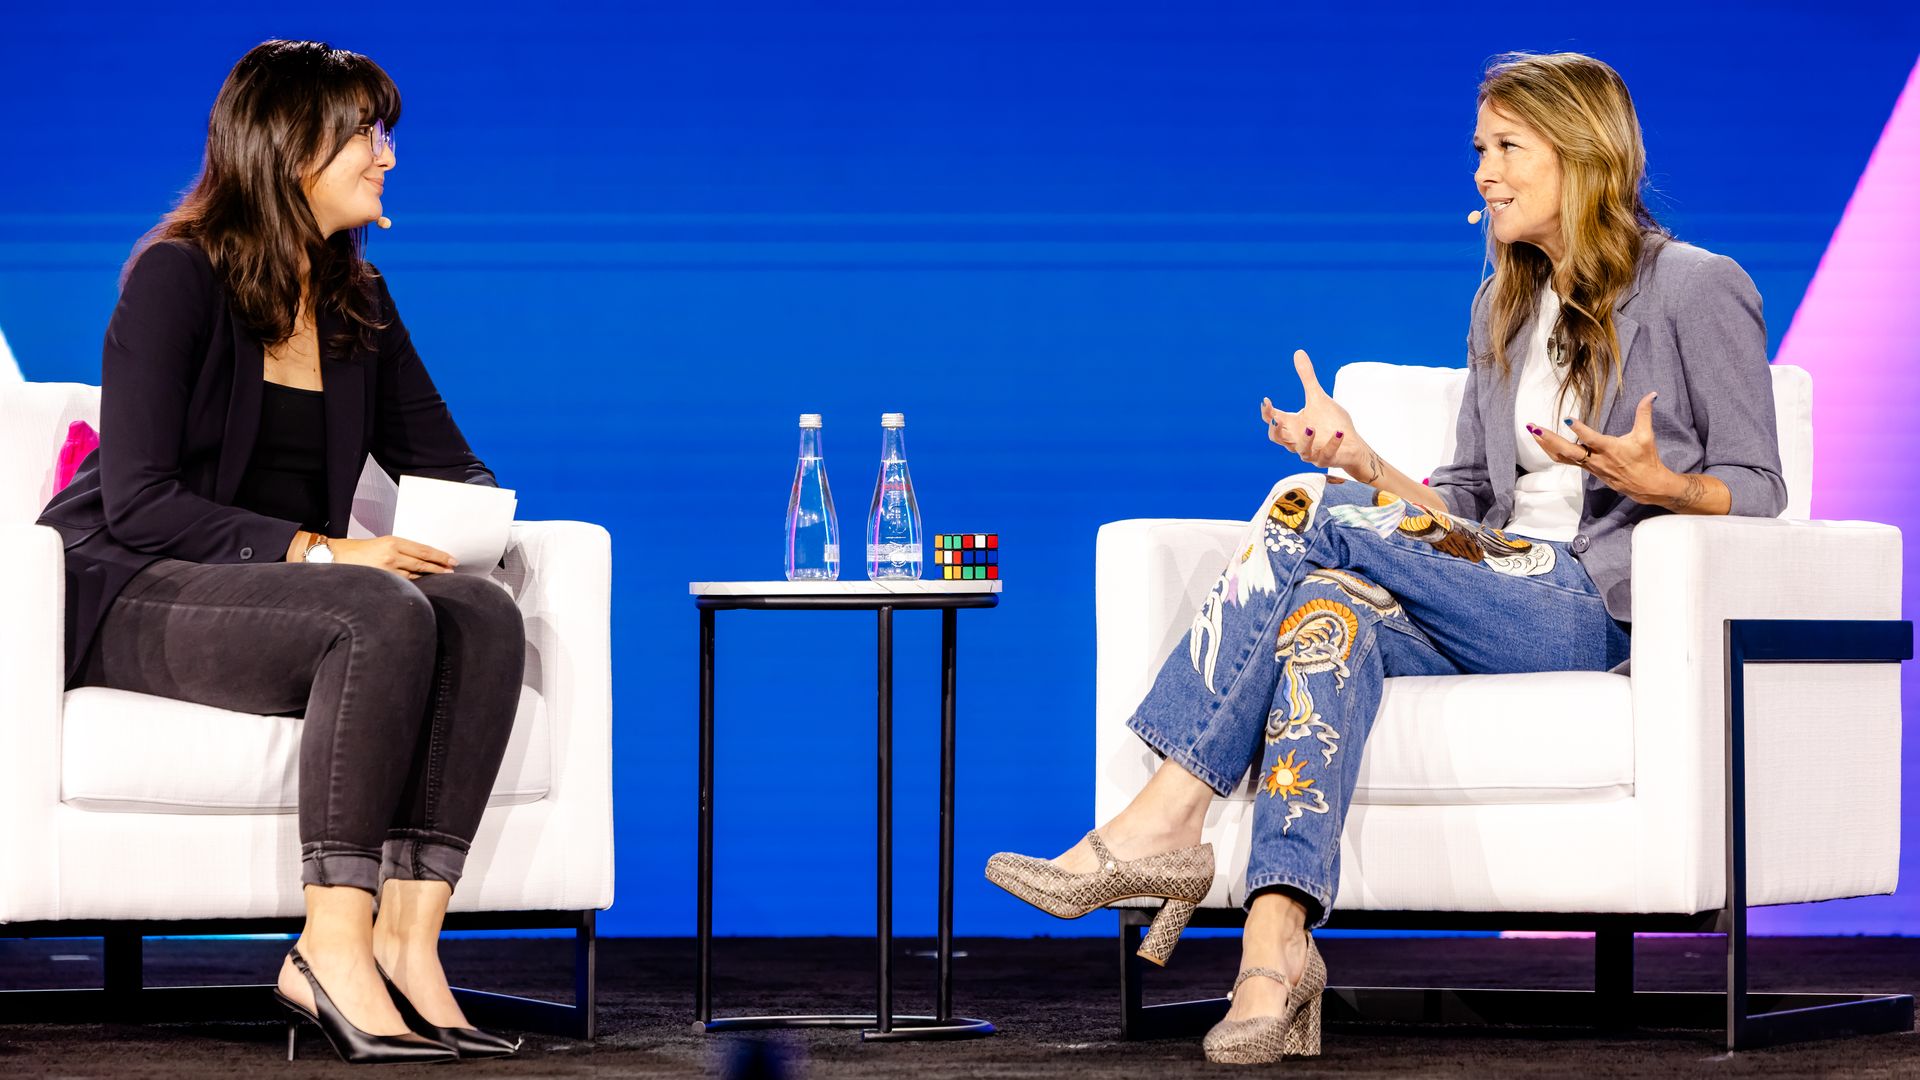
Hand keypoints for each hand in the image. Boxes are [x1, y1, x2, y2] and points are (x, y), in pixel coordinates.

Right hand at [328, 535, 457, 579]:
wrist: (334, 556)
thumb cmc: (358, 550)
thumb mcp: (382, 544)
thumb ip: (401, 551)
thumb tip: (422, 560)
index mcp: (393, 542)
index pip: (423, 550)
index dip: (439, 556)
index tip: (452, 560)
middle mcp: (392, 555)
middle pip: (422, 563)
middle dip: (439, 567)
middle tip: (452, 570)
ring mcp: (387, 569)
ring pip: (415, 575)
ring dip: (430, 577)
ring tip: (443, 578)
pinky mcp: (382, 579)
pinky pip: (403, 583)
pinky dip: (416, 584)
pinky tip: (425, 586)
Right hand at [1260, 349, 1377, 479]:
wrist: (1351, 443)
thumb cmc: (1331, 421)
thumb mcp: (1318, 397)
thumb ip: (1307, 378)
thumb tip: (1298, 352)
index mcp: (1293, 425)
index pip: (1273, 420)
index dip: (1267, 413)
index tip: (1267, 400)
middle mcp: (1298, 439)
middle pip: (1278, 439)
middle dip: (1275, 431)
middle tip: (1276, 419)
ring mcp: (1311, 451)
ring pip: (1301, 450)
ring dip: (1305, 440)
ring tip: (1310, 427)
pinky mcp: (1326, 459)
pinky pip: (1327, 454)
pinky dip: (1332, 444)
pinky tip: (1339, 433)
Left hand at [1526, 392, 1676, 505]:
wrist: (1646, 486)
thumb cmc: (1646, 460)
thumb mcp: (1646, 436)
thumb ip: (1644, 414)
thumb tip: (1651, 394)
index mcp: (1610, 449)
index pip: (1591, 439)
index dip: (1579, 429)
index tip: (1567, 419)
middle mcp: (1596, 459)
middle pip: (1569, 451)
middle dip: (1550, 439)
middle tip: (1535, 428)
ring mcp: (1590, 466)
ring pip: (1563, 457)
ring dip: (1546, 445)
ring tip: (1533, 432)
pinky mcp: (1587, 469)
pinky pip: (1566, 461)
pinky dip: (1553, 452)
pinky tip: (1543, 444)